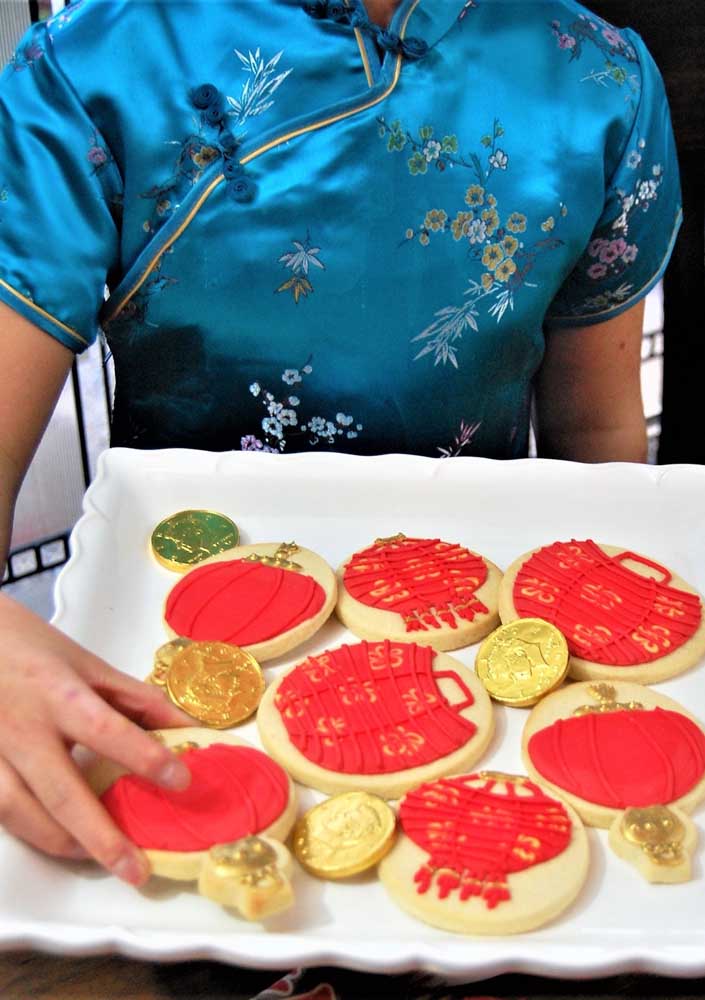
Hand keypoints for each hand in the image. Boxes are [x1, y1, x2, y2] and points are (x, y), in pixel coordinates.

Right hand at [0, 592, 192, 884]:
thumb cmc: (29, 646)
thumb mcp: (86, 662)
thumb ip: (136, 698)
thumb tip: (188, 729)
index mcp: (58, 692)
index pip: (106, 729)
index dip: (145, 757)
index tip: (181, 780)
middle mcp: (23, 727)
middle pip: (61, 792)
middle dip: (101, 837)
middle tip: (137, 869)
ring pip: (22, 812)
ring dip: (63, 842)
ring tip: (100, 859)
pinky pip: (1, 808)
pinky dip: (32, 829)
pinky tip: (59, 839)